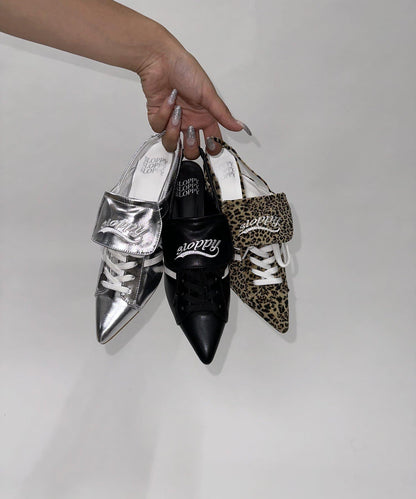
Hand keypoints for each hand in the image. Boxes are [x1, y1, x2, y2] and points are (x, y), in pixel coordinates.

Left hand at [137, 27, 250, 157]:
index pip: (211, 142)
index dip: (211, 148)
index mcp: (204, 118)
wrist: (161, 60)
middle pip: (191, 150)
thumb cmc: (185, 70)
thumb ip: (222, 114)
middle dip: (191, 146)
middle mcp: (190, 122)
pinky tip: (168, 100)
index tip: (210, 145)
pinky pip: (158, 128)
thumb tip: (238, 126)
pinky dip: (163, 115)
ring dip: (174, 133)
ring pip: (172, 145)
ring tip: (176, 116)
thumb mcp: (208, 94)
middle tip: (191, 131)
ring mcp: (173, 122)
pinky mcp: (157, 117)